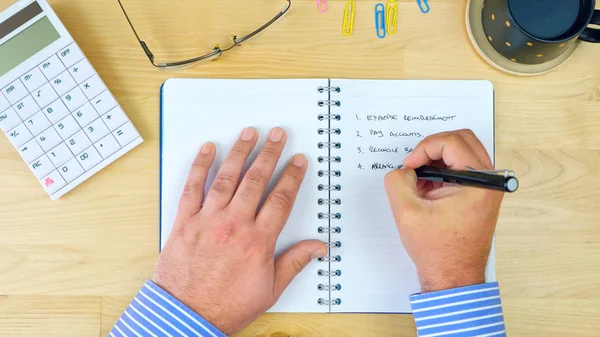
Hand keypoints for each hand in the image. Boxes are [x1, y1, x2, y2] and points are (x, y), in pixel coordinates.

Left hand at [153, 127, 326, 333]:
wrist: (186, 316)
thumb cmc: (227, 306)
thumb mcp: (269, 290)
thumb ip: (294, 263)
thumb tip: (317, 248)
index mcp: (257, 241)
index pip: (281, 199)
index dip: (292, 176)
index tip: (298, 161)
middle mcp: (234, 225)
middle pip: (256, 180)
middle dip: (269, 153)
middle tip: (277, 134)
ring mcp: (208, 220)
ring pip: (227, 177)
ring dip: (239, 152)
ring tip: (249, 132)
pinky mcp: (185, 222)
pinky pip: (192, 187)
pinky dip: (200, 166)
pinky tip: (208, 149)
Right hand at [384, 130, 503, 292]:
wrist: (453, 276)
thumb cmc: (437, 250)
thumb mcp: (406, 212)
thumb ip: (397, 181)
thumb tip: (402, 169)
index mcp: (479, 183)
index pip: (452, 142)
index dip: (424, 149)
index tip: (408, 166)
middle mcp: (490, 181)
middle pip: (462, 140)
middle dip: (432, 148)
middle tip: (414, 164)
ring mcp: (488, 187)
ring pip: (462, 151)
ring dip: (437, 159)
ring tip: (420, 180)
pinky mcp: (481, 193)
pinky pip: (462, 167)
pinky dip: (442, 170)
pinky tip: (427, 189)